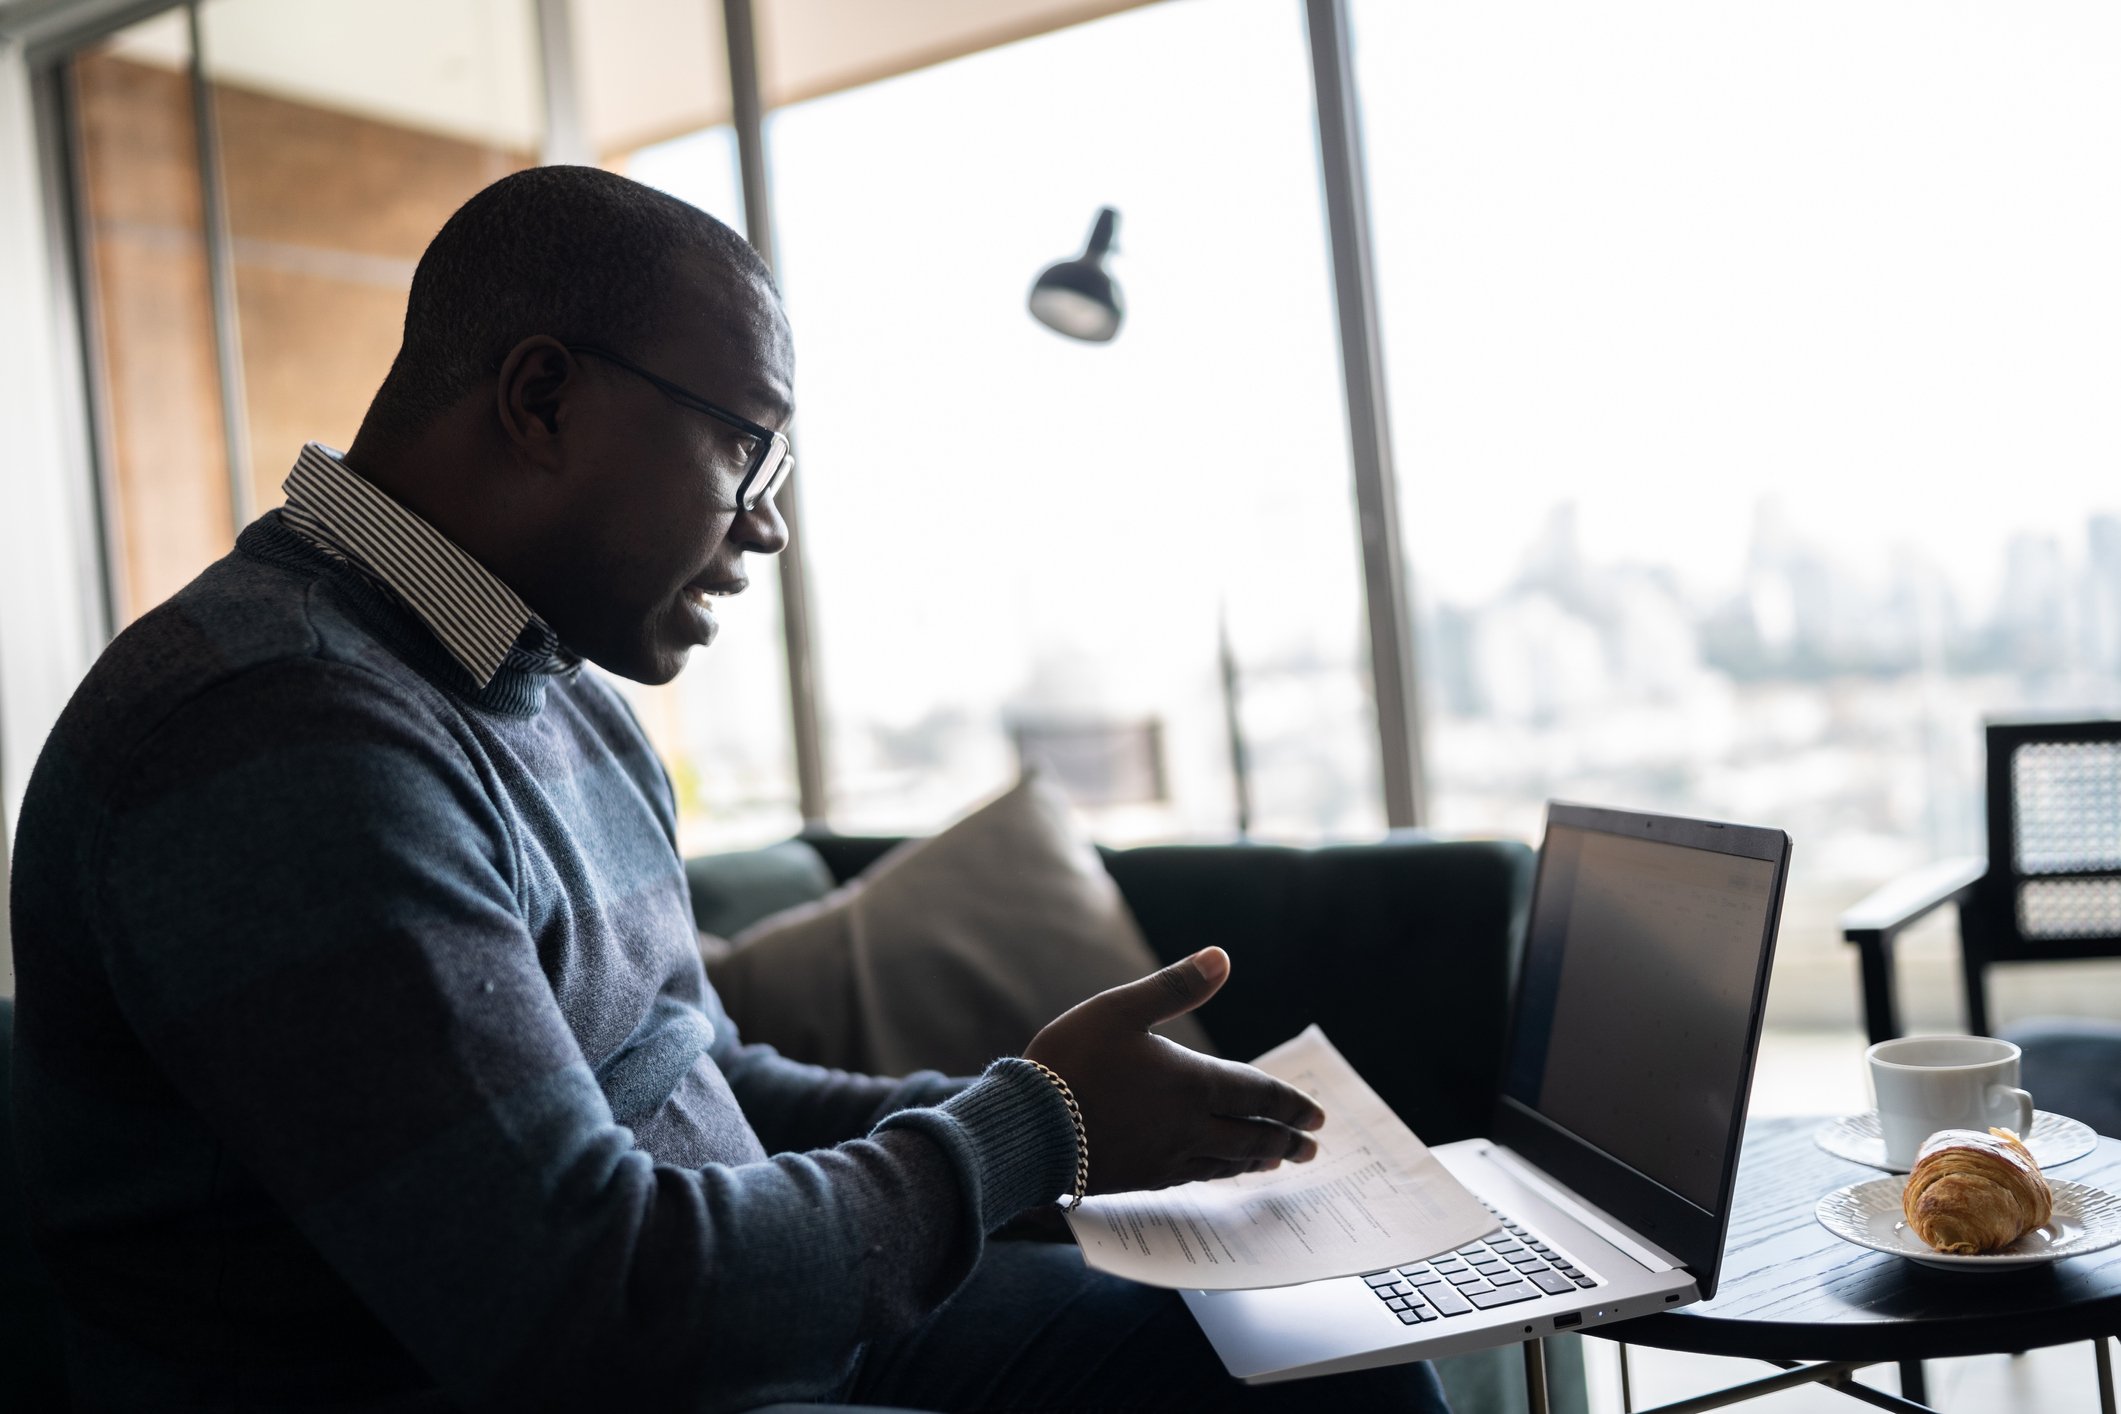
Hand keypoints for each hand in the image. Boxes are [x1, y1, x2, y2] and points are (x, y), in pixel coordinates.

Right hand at [1024, 947, 1326, 1193]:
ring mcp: (1167, 1157)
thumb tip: (1222, 956)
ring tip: (1277, 1160)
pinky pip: (1197, 1177)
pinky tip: (1219, 1172)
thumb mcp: (1122, 1009)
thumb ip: (1176, 986)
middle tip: (1313, 1147)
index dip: (1291, 1104)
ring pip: (1228, 1161)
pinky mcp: (1142, 1177)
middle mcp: (1190, 1126)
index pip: (1258, 1094)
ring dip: (1259, 1159)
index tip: (1319, 1116)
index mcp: (1192, 1082)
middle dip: (1287, 1139)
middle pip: (1253, 1135)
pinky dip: (1222, 1173)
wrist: (1028, 1126)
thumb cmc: (1072, 1059)